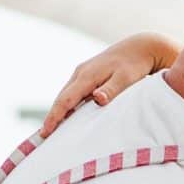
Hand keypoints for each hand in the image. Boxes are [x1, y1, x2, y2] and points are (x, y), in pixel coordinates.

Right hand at [42, 31, 179, 134]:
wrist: (139, 47)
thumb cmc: (134, 65)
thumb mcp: (125, 78)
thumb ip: (111, 90)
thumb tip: (97, 99)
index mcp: (87, 75)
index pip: (66, 99)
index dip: (55, 116)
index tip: (45, 131)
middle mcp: (80, 73)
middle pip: (62, 98)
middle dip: (52, 116)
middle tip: (44, 136)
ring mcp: (82, 72)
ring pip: (66, 94)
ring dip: (58, 111)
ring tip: (52, 130)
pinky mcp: (87, 74)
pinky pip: (73, 92)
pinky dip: (67, 104)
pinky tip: (68, 116)